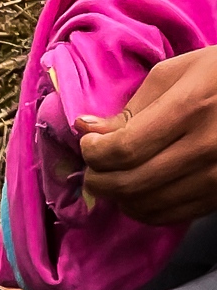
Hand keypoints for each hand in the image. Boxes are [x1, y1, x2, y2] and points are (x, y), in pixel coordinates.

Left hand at [80, 46, 216, 224]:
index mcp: (192, 108)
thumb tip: (85, 129)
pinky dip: (142, 208)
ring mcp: (216, 175)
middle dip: (97, 179)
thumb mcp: (177, 74)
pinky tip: (138, 192)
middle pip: (129, 183)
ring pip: (144, 205)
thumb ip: (131, 108)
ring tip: (113, 178)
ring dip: (117, 197)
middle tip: (94, 167)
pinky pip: (167, 216)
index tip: (89, 143)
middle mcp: (206, 146)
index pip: (123, 149)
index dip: (94, 152)